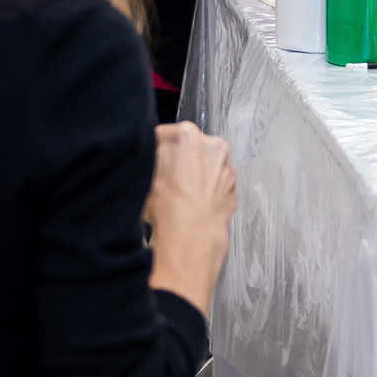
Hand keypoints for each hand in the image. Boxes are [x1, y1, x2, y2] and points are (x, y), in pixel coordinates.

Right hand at [145, 123, 235, 312]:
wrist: (190, 241)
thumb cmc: (167, 211)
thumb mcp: (143, 176)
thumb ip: (149, 158)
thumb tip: (149, 156)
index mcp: (186, 135)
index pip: (164, 134)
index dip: (154, 150)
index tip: (150, 162)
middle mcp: (212, 146)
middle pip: (188, 147)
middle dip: (176, 160)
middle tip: (162, 180)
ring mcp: (226, 168)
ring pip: (204, 165)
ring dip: (193, 175)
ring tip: (176, 196)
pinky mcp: (233, 188)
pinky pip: (215, 183)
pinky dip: (205, 191)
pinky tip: (190, 205)